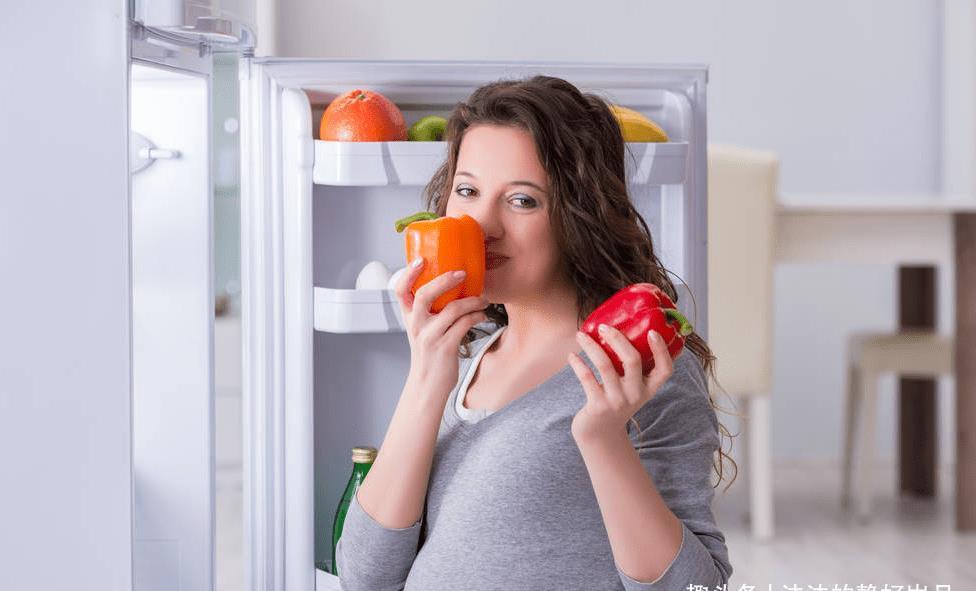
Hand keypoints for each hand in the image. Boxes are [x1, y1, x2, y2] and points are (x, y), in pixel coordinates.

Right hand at [395, 257, 489, 403]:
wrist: (428, 386)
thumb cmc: (429, 355)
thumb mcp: (421, 330)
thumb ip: (428, 311)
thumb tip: (449, 285)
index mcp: (409, 318)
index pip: (400, 291)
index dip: (408, 273)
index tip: (421, 259)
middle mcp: (416, 325)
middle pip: (425, 295)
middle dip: (445, 280)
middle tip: (462, 273)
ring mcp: (430, 337)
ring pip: (452, 309)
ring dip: (472, 301)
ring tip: (483, 300)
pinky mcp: (446, 347)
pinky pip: (464, 324)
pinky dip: (476, 316)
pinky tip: (482, 314)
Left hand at [568, 324, 677, 442]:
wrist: (601, 433)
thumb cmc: (616, 402)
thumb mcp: (631, 389)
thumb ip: (632, 368)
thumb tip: (619, 331)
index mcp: (648, 388)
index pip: (665, 370)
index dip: (661, 350)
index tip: (652, 331)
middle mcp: (636, 394)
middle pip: (632, 360)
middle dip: (617, 339)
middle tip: (603, 327)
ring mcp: (617, 401)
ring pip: (605, 365)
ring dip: (591, 346)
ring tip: (580, 335)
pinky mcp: (598, 405)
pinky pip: (587, 377)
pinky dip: (577, 364)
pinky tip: (572, 355)